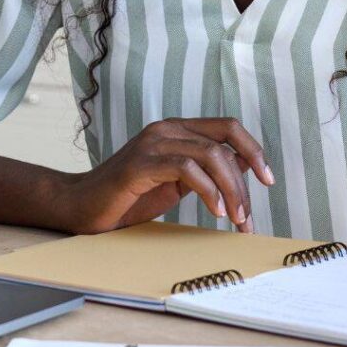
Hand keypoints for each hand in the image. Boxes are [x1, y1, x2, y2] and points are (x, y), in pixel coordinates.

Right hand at [57, 117, 274, 233]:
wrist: (78, 208)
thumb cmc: (128, 198)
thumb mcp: (177, 183)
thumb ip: (206, 170)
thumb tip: (244, 166)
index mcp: (178, 129)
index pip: (228, 128)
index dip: (253, 150)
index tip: (268, 179)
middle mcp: (168, 128)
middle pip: (224, 144)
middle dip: (243, 181)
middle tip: (248, 216)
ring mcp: (154, 142)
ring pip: (210, 155)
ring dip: (230, 190)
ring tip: (236, 218)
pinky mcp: (141, 163)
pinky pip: (186, 168)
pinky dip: (207, 190)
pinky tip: (215, 211)